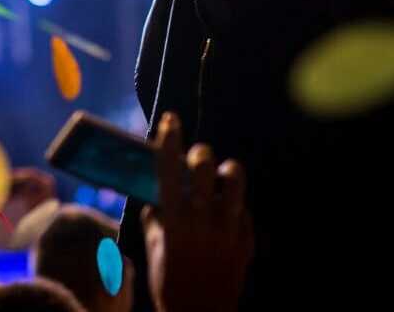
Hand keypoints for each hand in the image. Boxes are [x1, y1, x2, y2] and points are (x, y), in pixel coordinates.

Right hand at [141, 113, 252, 311]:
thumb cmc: (168, 281)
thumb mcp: (154, 247)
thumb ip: (156, 217)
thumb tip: (157, 194)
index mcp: (174, 219)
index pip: (170, 168)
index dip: (170, 139)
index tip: (171, 120)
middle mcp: (203, 219)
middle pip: (207, 167)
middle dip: (200, 155)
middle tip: (196, 158)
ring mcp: (229, 229)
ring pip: (236, 181)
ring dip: (226, 173)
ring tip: (220, 177)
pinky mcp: (247, 240)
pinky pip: (244, 210)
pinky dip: (234, 206)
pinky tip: (225, 214)